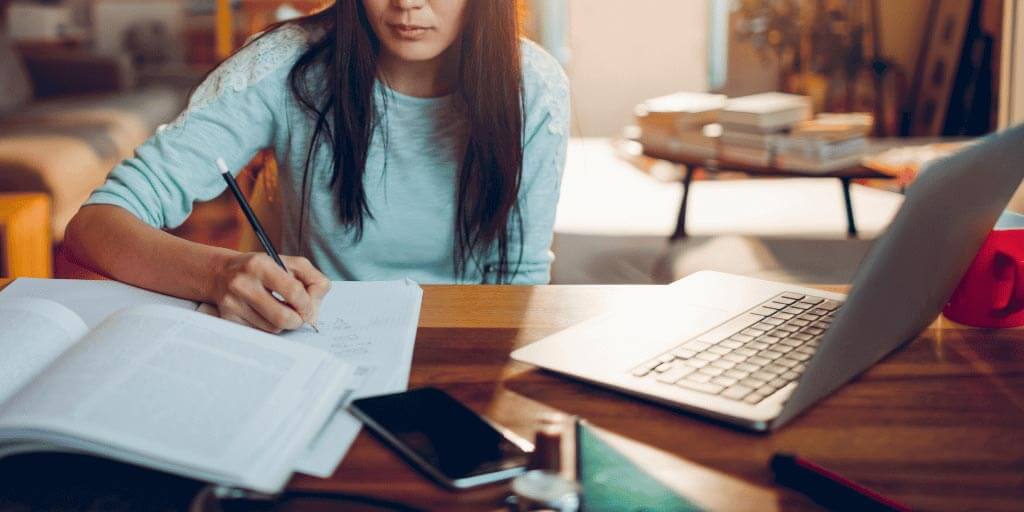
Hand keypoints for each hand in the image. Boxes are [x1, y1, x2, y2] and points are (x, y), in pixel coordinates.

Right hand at [211, 253, 330, 332]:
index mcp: (261, 265)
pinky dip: (268, 326)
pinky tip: (264, 314)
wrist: (221, 273)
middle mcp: (243, 283)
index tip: (309, 308)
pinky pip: (260, 332)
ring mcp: (232, 303)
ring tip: (279, 309)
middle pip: (283, 317)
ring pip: (273, 328)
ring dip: (283, 323)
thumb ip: (312, 280)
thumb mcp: (290, 263)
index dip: (308, 305)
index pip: (294, 292)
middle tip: (299, 316)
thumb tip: (314, 310)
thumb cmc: (262, 269)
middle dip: (298, 320)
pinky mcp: (228, 318)